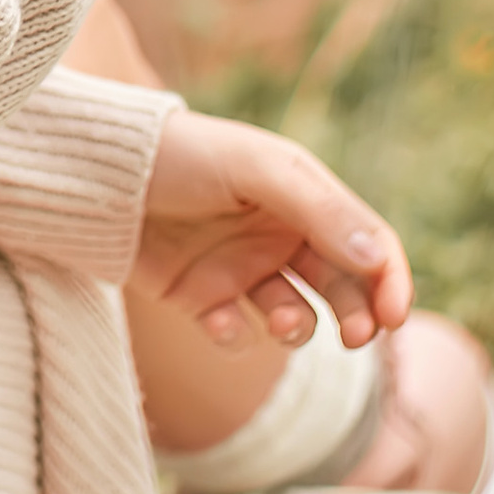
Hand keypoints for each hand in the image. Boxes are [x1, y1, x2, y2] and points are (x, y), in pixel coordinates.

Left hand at [128, 106, 413, 351]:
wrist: (99, 176)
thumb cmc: (185, 156)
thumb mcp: (257, 169)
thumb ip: (319, 209)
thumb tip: (378, 257)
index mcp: (303, 197)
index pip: (366, 243)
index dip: (389, 280)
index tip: (395, 316)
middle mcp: (279, 234)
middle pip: (341, 287)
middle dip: (357, 315)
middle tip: (357, 336)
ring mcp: (241, 268)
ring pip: (295, 316)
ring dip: (299, 326)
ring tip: (282, 319)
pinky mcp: (201, 298)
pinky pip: (235, 333)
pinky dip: (236, 336)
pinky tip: (218, 319)